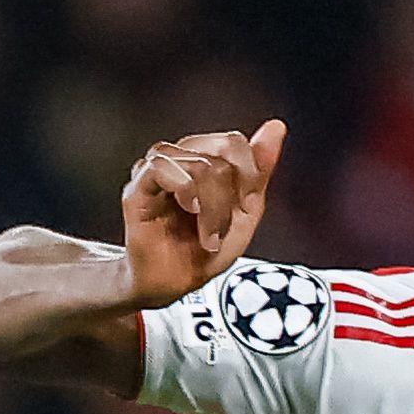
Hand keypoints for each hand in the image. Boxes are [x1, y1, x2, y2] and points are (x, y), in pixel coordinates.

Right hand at [121, 120, 285, 305]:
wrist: (172, 287)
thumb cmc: (202, 253)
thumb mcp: (245, 212)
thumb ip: (259, 169)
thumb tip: (276, 126)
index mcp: (203, 161)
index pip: (233, 142)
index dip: (248, 172)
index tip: (244, 207)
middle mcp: (179, 160)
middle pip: (219, 149)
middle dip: (230, 194)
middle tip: (222, 228)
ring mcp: (157, 173)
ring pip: (196, 161)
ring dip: (211, 201)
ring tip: (208, 232)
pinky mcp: (136, 190)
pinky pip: (162, 166)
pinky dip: (184, 189)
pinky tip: (190, 211)